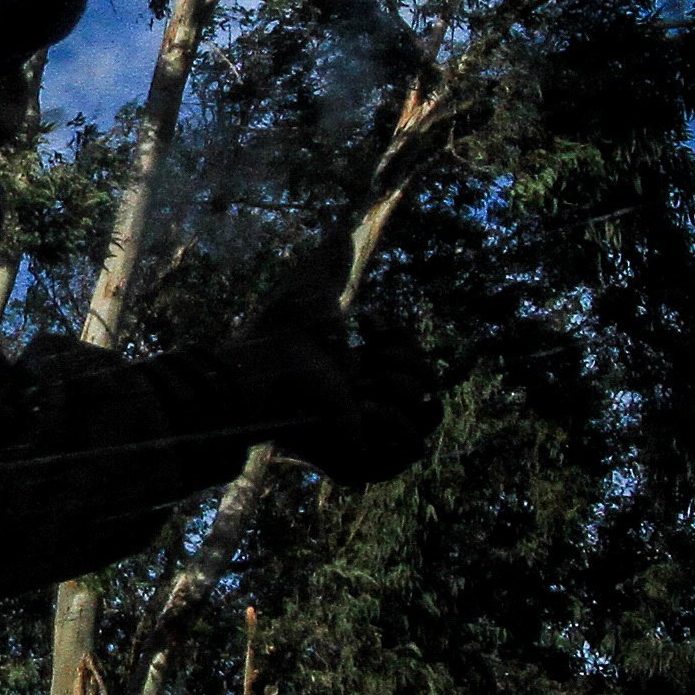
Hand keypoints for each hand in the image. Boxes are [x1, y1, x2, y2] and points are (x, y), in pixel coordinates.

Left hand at [240, 267, 434, 486]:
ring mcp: (371, 440)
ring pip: (428, 413)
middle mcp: (373, 409)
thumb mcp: (312, 293)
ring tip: (356, 389)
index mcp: (366, 378)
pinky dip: (387, 421)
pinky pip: (412, 446)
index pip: (419, 361)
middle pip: (432, 385)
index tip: (367, 318)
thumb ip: (329, 265)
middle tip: (363, 359)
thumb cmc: (277, 336)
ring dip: (394, 390)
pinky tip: (355, 410)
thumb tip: (338, 228)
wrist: (262, 371)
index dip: (400, 338)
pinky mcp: (367, 465)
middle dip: (402, 362)